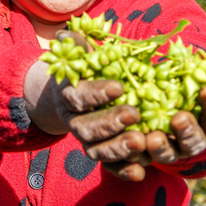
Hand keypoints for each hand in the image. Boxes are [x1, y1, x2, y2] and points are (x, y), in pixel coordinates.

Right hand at [25, 30, 149, 180]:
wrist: (70, 99)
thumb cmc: (83, 71)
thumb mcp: (79, 56)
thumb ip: (75, 46)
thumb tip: (64, 34)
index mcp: (68, 95)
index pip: (79, 96)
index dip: (96, 93)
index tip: (118, 87)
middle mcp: (74, 121)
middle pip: (86, 128)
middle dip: (110, 123)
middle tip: (135, 115)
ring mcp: (86, 141)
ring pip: (97, 151)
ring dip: (119, 148)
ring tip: (142, 142)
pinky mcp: (100, 154)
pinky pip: (109, 167)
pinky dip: (123, 171)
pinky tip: (141, 170)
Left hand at [142, 62, 205, 165]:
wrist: (168, 105)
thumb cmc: (193, 92)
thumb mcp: (205, 81)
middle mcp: (194, 141)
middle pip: (194, 141)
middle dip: (187, 130)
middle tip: (179, 118)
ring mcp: (172, 150)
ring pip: (170, 154)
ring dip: (162, 147)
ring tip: (153, 137)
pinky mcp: (150, 154)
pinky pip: (144, 158)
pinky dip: (138, 155)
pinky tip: (132, 145)